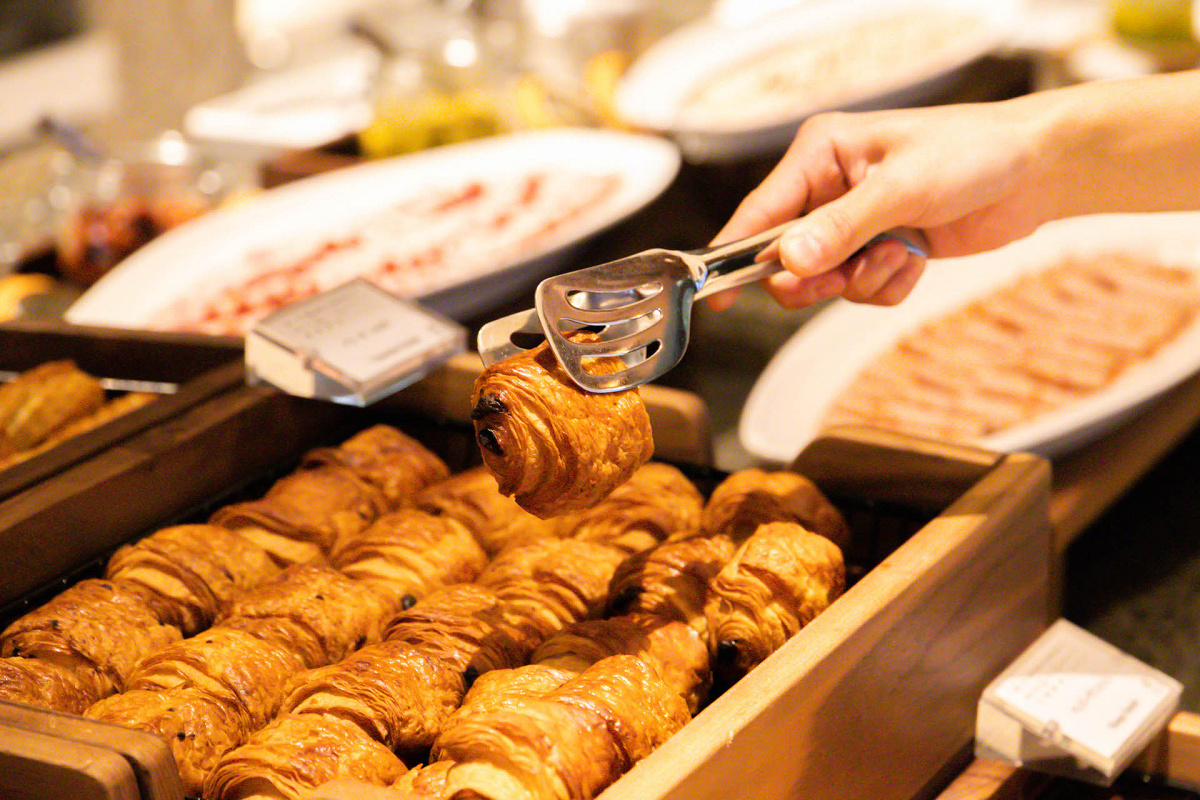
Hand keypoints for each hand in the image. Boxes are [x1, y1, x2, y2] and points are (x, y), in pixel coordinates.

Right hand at [708, 100, 1048, 309]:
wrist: (1038, 171)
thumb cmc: (974, 152)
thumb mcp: (901, 188)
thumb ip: (841, 228)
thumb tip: (788, 261)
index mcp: (820, 155)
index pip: (760, 212)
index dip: (734, 255)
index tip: (716, 294)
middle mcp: (829, 189)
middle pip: (786, 259)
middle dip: (817, 276)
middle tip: (844, 273)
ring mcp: (855, 223)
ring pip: (824, 281)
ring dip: (862, 279)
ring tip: (900, 251)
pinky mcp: (881, 249)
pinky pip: (861, 290)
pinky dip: (887, 284)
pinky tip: (916, 256)